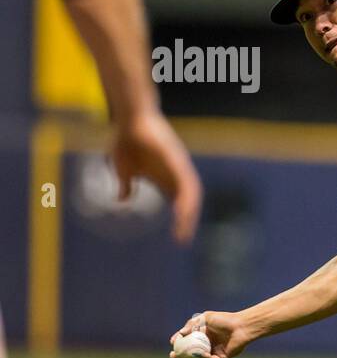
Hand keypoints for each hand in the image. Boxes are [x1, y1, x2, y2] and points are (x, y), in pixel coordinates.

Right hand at [111, 111, 202, 243]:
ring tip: (183, 229)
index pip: (177, 201)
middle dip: (186, 220)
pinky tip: (183, 211)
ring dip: (188, 213)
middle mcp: (175, 173)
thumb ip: (126, 184)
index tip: (178, 238)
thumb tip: (123, 199)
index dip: (180, 219)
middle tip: (182, 239)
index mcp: (165, 177)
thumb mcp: (123, 169)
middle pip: (188, 200)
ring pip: (191, 194)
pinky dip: (186, 197)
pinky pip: (186, 181)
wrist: (129, 118)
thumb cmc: (126, 140)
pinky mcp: (176, 159)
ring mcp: (178, 166)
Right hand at [169, 311, 249, 357]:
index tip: (172, 343)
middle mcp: (206, 344)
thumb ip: (192, 324)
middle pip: (189, 353)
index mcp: (201, 335)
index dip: (178, 343)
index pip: (186, 340)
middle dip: (179, 356)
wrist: (240, 327)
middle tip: (173, 356)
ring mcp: (213, 352)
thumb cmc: (224, 320)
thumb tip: (181, 333)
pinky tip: (203, 357)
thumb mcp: (205, 318)